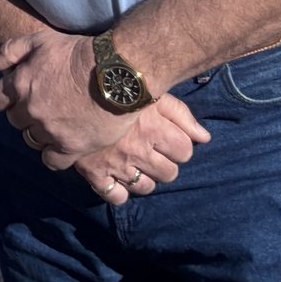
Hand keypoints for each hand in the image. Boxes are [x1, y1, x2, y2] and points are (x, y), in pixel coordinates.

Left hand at [0, 30, 132, 162]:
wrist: (116, 72)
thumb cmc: (78, 52)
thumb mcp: (39, 40)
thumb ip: (8, 51)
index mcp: (20, 84)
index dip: (3, 97)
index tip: (15, 95)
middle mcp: (30, 110)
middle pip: (15, 120)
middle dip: (24, 112)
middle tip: (43, 105)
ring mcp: (50, 130)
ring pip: (32, 139)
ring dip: (39, 132)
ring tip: (56, 122)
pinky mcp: (71, 147)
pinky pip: (51, 161)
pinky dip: (53, 155)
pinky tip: (62, 145)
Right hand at [65, 96, 211, 205]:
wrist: (75, 85)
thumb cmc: (118, 85)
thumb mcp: (153, 93)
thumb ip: (182, 115)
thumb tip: (205, 138)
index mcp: (153, 129)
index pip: (185, 151)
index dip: (180, 144)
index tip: (169, 137)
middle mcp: (137, 151)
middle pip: (169, 173)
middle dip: (165, 162)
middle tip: (152, 149)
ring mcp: (116, 165)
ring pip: (146, 188)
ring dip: (145, 177)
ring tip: (136, 162)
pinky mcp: (95, 173)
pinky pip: (116, 197)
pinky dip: (120, 191)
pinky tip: (119, 177)